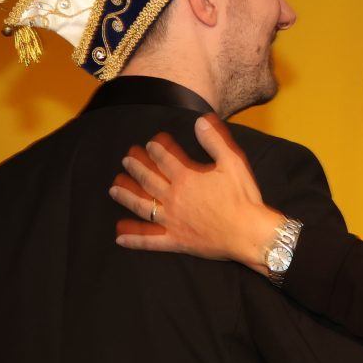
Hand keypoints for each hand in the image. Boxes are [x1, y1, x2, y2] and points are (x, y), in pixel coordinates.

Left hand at [112, 115, 283, 271]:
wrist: (248, 233)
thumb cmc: (243, 197)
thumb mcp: (233, 162)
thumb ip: (215, 140)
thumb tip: (200, 121)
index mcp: (186, 178)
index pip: (164, 159)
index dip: (155, 148)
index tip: (149, 143)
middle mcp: (173, 198)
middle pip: (147, 180)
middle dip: (135, 167)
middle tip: (126, 159)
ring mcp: (172, 221)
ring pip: (142, 206)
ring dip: (126, 196)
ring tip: (114, 189)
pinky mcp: (176, 241)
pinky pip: (151, 241)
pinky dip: (135, 239)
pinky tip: (119, 237)